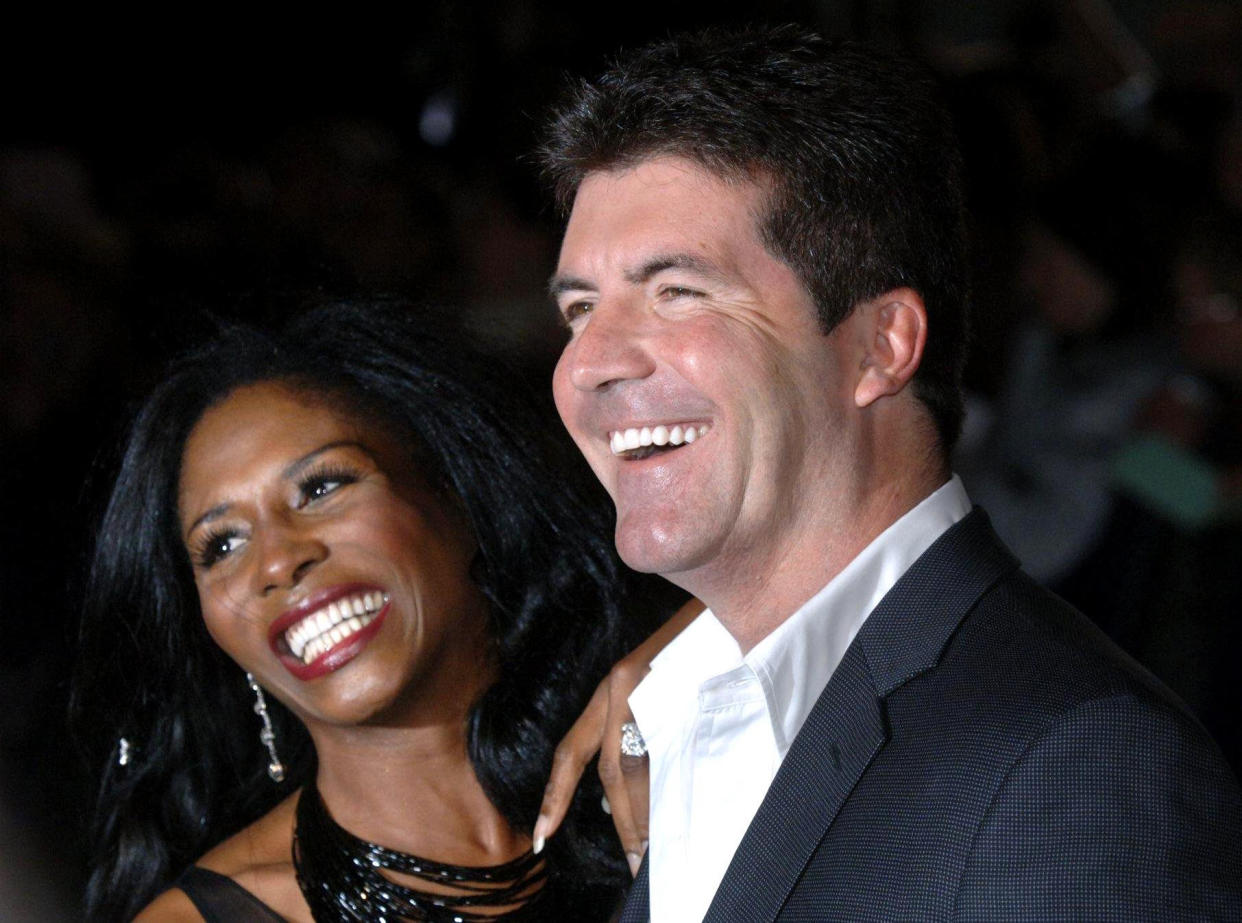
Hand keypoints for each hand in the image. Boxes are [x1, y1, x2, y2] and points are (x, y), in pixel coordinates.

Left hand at [533, 597, 704, 875]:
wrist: (733, 594)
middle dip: (622, 824)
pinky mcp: (682, 686)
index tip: (540, 837)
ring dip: (646, 816)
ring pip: (638, 766)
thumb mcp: (661, 681)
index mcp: (613, 685)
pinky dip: (672, 787)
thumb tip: (634, 796)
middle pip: (610, 771)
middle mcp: (621, 684)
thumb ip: (644, 726)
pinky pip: (671, 751)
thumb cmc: (703, 643)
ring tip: (658, 852)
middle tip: (636, 863)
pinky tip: (682, 812)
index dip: (556, 795)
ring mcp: (651, 685)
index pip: (572, 749)